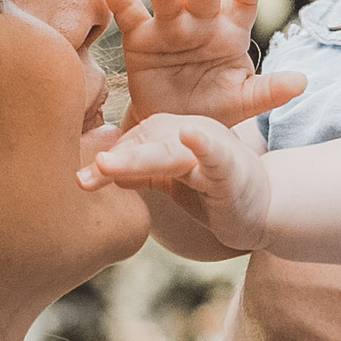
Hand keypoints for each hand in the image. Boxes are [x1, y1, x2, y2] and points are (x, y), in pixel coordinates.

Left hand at [82, 109, 272, 249]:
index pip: (128, 143)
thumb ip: (138, 172)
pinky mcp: (230, 167)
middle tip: (78, 177)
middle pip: (141, 143)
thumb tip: (97, 171)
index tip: (74, 178)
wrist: (265, 209)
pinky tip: (187, 136)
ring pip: (167, 151)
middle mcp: (187, 131)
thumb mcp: (170, 182)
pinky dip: (201, 145)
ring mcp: (210, 147)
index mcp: (169, 133)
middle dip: (110, 160)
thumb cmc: (214, 192)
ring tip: (106, 165)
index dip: (102, 159)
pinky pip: (214, 153)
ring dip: (137, 158)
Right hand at [99, 0, 303, 127]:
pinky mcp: (139, 36)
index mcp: (230, 31)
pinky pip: (127, 11)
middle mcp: (201, 21)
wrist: (176, 124)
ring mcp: (169, 26)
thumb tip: (303, 82)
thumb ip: (268, 91)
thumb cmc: (215, 105)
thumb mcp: (243, 101)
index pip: (242, 5)